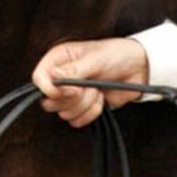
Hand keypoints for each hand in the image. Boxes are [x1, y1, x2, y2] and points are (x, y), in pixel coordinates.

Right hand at [32, 38, 149, 127]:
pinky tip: (101, 100)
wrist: (138, 69)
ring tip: (97, 90)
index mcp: (59, 59)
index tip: (70, 90)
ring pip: (64, 113)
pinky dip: (91, 113)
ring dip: (85, 105)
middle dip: (72, 99)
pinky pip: (76, 121)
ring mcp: (71, 94)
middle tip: (88, 88)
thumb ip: (73, 71)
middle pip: (49, 101)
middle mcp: (61, 78)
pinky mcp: (82, 107)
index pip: (39, 78)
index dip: (50, 89)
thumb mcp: (95, 59)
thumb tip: (51, 77)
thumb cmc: (116, 55)